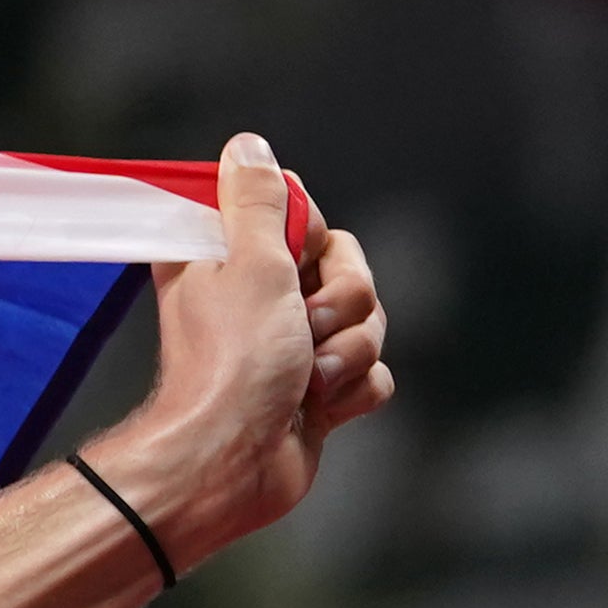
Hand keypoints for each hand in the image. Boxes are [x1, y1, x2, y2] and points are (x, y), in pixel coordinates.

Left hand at [110, 132, 392, 568]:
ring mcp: (293, 349)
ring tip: (305, 379)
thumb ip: (256, 202)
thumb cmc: (232, 364)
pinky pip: (374, 373)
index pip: (309, 222)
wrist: (234, 460)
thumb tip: (247, 147)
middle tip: (304, 330)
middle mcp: (261, 301)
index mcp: (233, 262)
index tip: (290, 265)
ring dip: (347, 353)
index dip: (313, 244)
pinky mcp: (318, 393)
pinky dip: (353, 391)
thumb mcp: (248, 261)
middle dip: (344, 304)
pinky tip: (316, 410)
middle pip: (352, 270)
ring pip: (370, 323)